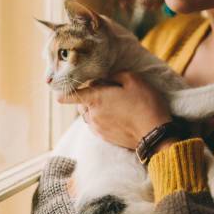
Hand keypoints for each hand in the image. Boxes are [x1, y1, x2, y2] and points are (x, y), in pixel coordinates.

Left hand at [58, 71, 172, 148]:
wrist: (154, 134)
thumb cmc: (145, 104)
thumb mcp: (134, 80)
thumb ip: (116, 75)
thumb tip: (107, 78)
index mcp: (95, 98)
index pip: (69, 97)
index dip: (63, 92)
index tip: (59, 91)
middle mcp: (92, 115)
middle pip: (81, 104)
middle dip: (89, 96)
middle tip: (107, 91)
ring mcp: (98, 128)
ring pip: (89, 115)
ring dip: (96, 108)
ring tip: (115, 104)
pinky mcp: (105, 138)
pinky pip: (96, 124)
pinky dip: (102, 118)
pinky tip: (118, 115)